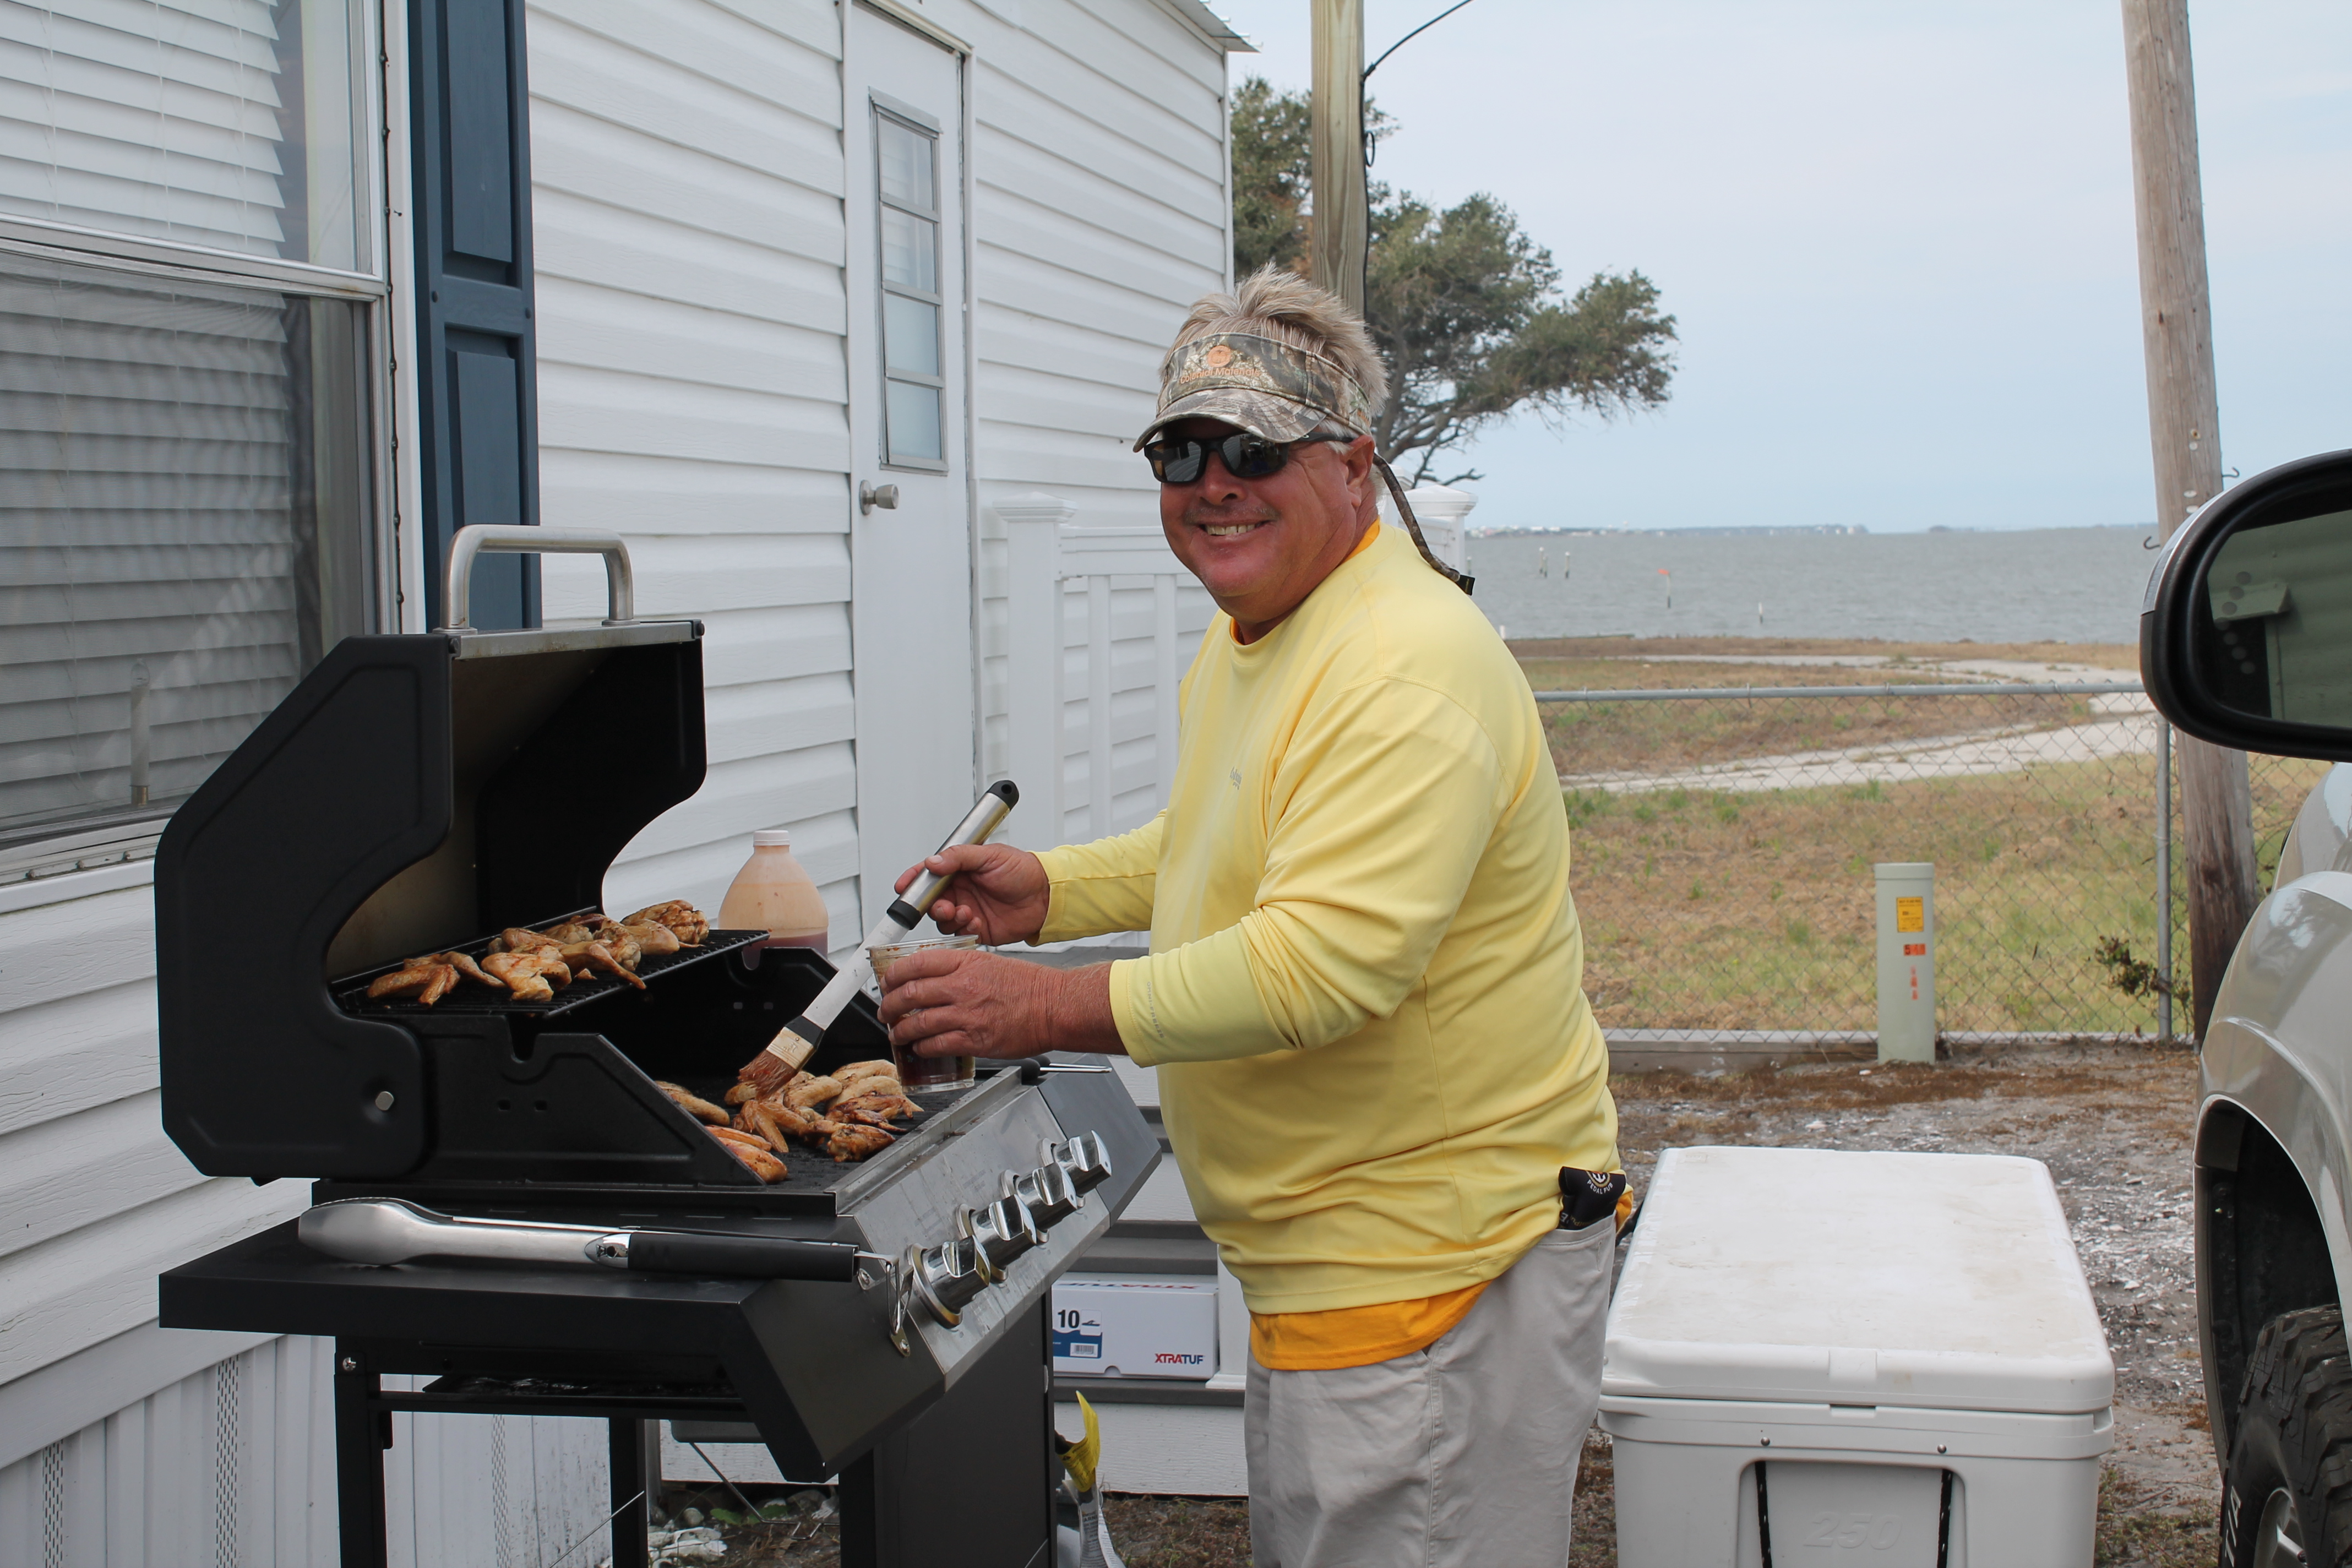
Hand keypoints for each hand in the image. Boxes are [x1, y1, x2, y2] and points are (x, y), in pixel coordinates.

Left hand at [876, 948, 1121, 1059]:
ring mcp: (967, 1014)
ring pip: (918, 1023)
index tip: (888, 982)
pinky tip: (920, 1047)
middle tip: (886, 1010)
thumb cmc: (1029, 986)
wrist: (1055, 1007)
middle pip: (910, 993)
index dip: (894, 974)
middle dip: (890, 1005)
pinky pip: (936, 1045)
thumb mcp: (990, 962)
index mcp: (965, 963)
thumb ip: (960, 967)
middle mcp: (962, 986)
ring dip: (901, 1030)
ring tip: (897, 1033)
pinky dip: (922, 1047)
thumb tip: (932, 976)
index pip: (916, 964)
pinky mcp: (974, 1039)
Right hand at [892, 843, 1050, 945]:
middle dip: (932, 906)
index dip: (913, 881)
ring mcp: (966, 910)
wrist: (1046, 896)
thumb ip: (959, 857)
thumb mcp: (990, 855)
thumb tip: (933, 862)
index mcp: (959, 870)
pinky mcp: (975, 929)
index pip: (928, 875)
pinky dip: (963, 929)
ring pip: (941, 920)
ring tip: (966, 912)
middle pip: (930, 901)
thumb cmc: (1023, 871)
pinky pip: (958, 934)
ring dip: (949, 918)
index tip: (904, 886)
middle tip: (944, 906)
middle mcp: (960, 891)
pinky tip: (976, 921)